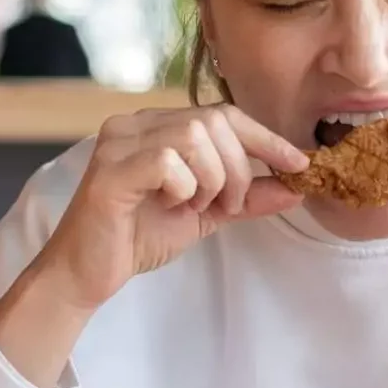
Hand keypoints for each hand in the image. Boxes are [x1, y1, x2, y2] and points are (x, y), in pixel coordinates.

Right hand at [27, 104, 308, 313]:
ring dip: (213, 180)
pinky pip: (168, 162)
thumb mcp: (205, 212)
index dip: (266, 138)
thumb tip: (294, 188)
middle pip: (214, 122)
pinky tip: (170, 206)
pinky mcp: (110, 170)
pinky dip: (184, 188)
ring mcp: (119, 142)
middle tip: (227, 205)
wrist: (88, 273)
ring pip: (195, 137)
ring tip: (196, 207)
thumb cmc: (138, 237)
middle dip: (238, 169)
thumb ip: (246, 197)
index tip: (300, 164)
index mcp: (157, 125)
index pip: (223, 114)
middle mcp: (135, 123)